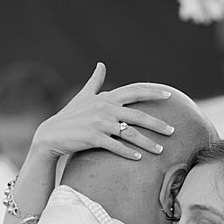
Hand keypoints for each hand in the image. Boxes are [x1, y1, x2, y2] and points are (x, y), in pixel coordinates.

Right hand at [30, 62, 173, 160]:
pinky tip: (139, 159)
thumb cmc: (70, 116)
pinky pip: (116, 146)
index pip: (135, 91)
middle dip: (158, 124)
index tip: (169, 95)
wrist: (50, 134)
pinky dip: (128, 153)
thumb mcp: (83, 96)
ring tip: (160, 150)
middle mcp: (105, 108)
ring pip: (130, 134)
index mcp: (106, 98)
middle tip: (173, 131)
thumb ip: (95, 81)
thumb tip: (101, 64)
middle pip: (138, 115)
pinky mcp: (93, 138)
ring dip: (147, 143)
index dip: (153, 92)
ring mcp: (99, 123)